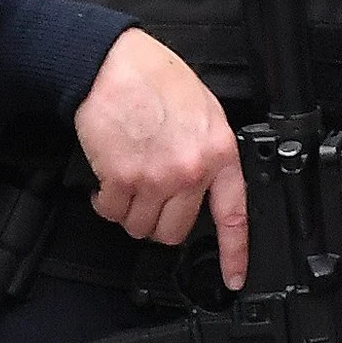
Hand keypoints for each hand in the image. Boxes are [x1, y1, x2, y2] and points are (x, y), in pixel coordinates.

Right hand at [78, 29, 246, 286]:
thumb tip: (206, 182)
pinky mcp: (121, 179)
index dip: (235, 253)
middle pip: (175, 231)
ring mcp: (155, 178)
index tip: (234, 276)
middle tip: (152, 200)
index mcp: (218, 153)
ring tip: (129, 182)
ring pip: (141, 226)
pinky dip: (106, 203)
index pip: (233, 215)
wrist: (113, 66)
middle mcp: (190, 171)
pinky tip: (109, 179)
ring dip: (131, 213)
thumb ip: (209, 152)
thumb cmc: (156, 80)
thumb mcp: (204, 112)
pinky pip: (113, 213)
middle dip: (160, 222)